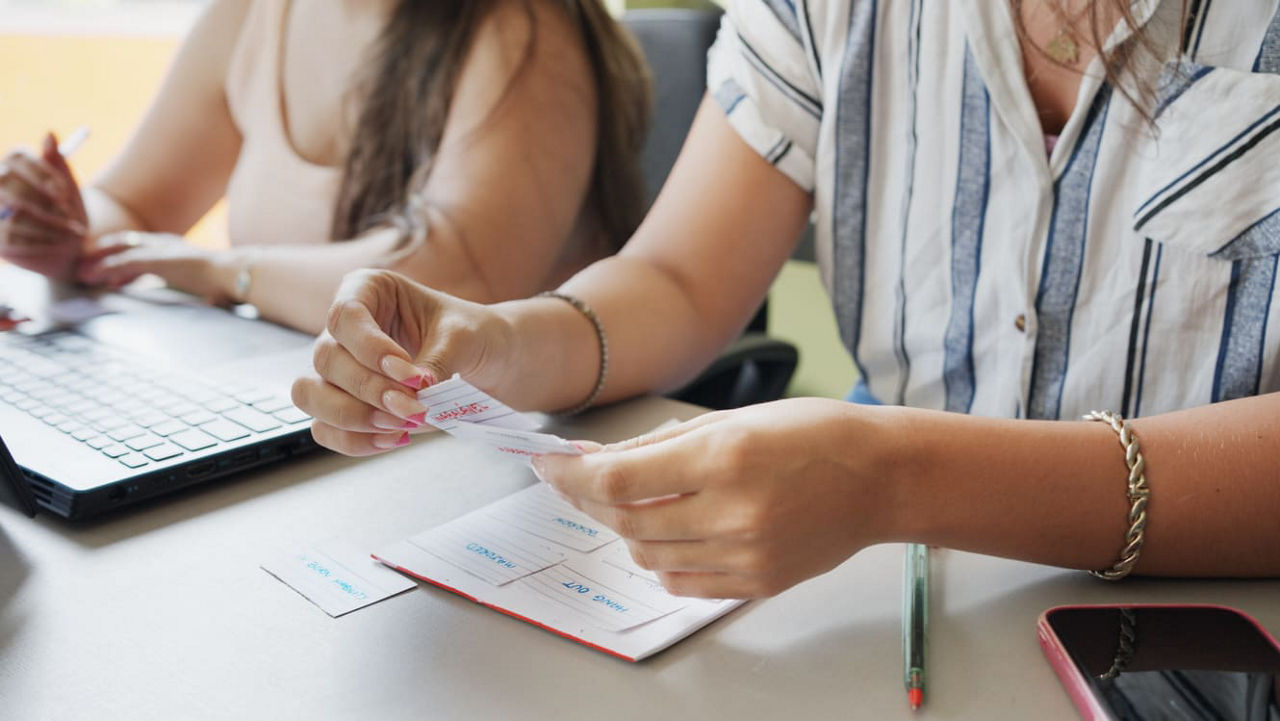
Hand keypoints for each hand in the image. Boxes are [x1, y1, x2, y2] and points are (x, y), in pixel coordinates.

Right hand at [0, 133, 88, 279]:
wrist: (66, 247)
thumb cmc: (66, 210)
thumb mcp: (67, 187)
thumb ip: (57, 162)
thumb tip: (49, 134)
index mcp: (12, 167)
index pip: (19, 159)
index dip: (42, 174)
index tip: (66, 192)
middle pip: (12, 185)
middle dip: (44, 201)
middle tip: (70, 214)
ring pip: (17, 211)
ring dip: (51, 224)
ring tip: (74, 233)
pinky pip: (16, 238)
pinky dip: (43, 242)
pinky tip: (61, 244)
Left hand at [76, 232, 234, 301]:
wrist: (233, 274)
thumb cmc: (229, 282)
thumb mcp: (212, 284)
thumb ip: (207, 289)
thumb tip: (215, 300)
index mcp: (177, 248)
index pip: (143, 247)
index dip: (124, 256)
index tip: (110, 272)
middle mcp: (165, 244)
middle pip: (126, 242)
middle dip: (104, 254)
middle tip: (86, 268)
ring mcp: (160, 250)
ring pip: (120, 251)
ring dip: (99, 262)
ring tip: (81, 275)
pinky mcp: (155, 259)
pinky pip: (124, 262)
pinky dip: (106, 269)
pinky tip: (93, 277)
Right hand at [291, 269, 516, 455]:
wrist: (484, 359)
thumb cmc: (469, 334)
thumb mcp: (461, 337)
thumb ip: (435, 361)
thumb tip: (413, 395)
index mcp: (367, 289)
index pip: (345, 315)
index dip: (371, 349)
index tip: (412, 376)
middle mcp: (344, 328)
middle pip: (326, 359)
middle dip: (369, 390)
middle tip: (414, 408)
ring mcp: (337, 368)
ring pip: (311, 394)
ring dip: (353, 417)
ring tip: (400, 426)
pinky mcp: (340, 403)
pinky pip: (325, 428)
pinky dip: (354, 440)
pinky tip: (395, 439)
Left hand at [532, 398, 904, 598]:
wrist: (880, 478)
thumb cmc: (813, 435)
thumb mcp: (734, 418)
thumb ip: (661, 443)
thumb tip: (598, 459)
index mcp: (724, 458)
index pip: (618, 479)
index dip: (570, 476)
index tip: (547, 465)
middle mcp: (732, 512)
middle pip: (625, 521)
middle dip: (588, 501)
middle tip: (574, 482)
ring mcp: (745, 555)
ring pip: (647, 555)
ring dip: (623, 529)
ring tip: (629, 502)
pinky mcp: (756, 582)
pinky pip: (681, 582)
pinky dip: (658, 560)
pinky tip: (665, 533)